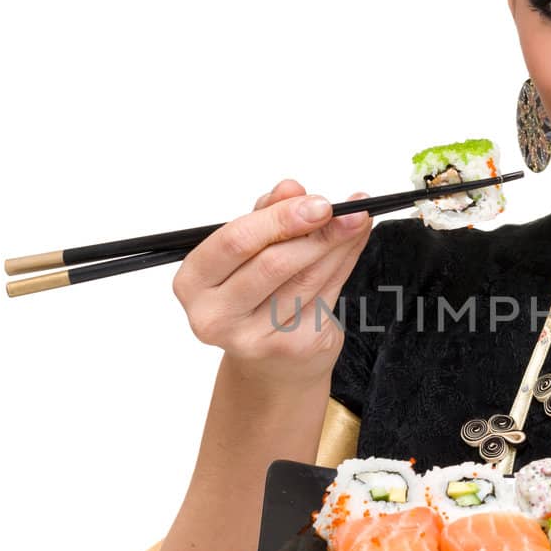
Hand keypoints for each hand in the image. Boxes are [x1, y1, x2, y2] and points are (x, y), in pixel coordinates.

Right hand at [171, 176, 372, 385]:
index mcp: (194, 282)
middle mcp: (216, 316)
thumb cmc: (253, 293)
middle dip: (316, 231)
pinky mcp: (292, 348)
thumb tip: (291, 189)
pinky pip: (325, 295)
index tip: (317, 202)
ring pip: (306, 279)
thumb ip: (267, 215)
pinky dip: (345, 264)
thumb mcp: (250, 249)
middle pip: (273, 263)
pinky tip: (352, 245)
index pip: (235, 241)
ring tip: (356, 221)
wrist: (268, 361)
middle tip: (346, 211)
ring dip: (338, 244)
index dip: (280, 218)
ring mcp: (253, 338)